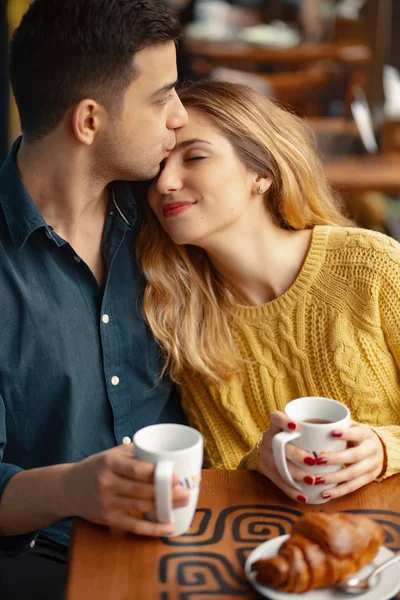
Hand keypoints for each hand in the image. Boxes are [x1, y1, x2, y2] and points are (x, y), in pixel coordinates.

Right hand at [62, 443, 189, 535]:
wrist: (67, 488)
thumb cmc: (96, 467)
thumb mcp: (111, 454)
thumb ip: (135, 453)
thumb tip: (164, 454)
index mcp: (109, 463)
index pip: (137, 470)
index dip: (158, 474)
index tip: (177, 476)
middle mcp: (107, 483)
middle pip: (141, 490)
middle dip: (166, 493)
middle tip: (186, 492)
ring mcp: (106, 503)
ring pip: (140, 507)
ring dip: (164, 508)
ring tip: (182, 504)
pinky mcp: (107, 519)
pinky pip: (133, 526)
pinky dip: (152, 528)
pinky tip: (168, 527)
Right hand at [257, 411, 321, 503]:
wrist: (268, 449)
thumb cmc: (291, 437)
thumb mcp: (295, 429)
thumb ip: (311, 428)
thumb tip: (343, 426)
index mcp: (276, 426)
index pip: (275, 417)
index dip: (283, 421)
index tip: (296, 427)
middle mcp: (268, 438)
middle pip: (279, 445)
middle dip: (296, 454)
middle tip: (312, 460)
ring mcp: (265, 455)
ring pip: (279, 466)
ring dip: (296, 474)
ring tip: (312, 480)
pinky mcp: (265, 470)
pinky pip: (278, 482)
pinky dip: (292, 490)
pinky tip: (304, 497)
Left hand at [311, 421, 383, 500]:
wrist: (381, 449)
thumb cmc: (357, 435)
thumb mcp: (352, 426)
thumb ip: (337, 425)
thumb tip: (311, 425)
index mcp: (366, 434)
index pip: (357, 433)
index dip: (346, 434)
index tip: (332, 432)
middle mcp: (372, 450)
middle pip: (354, 456)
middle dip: (335, 459)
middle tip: (317, 460)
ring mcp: (372, 466)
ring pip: (353, 474)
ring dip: (334, 478)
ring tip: (317, 480)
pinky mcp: (370, 479)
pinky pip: (354, 487)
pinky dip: (339, 491)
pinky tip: (325, 493)